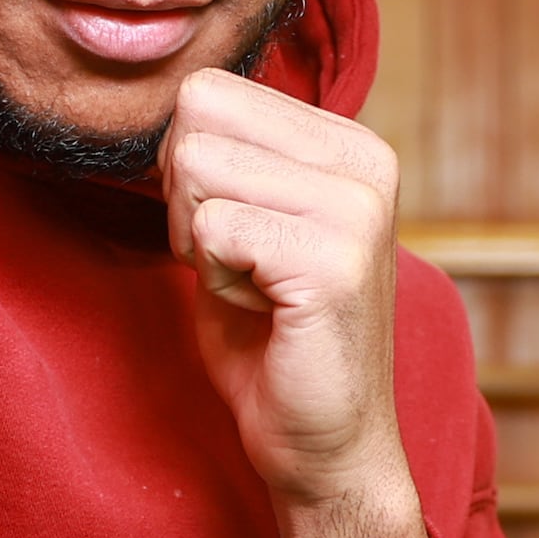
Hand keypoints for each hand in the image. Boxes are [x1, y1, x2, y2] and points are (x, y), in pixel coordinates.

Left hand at [164, 72, 430, 537]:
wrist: (323, 444)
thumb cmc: (271, 341)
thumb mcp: (245, 224)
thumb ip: (223, 156)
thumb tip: (172, 104)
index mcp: (349, 143)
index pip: (209, 92)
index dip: (189, 171)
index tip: (237, 236)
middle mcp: (366, 160)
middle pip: (197, 121)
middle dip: (188, 202)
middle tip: (240, 266)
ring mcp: (355, 207)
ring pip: (198, 171)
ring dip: (200, 244)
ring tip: (254, 290)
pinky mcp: (333, 259)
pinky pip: (212, 230)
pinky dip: (214, 280)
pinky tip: (262, 313)